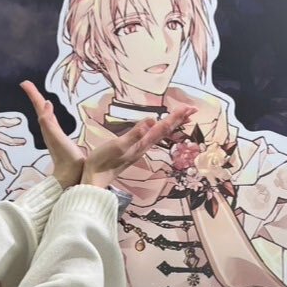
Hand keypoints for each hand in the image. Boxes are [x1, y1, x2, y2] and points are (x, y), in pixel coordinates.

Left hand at [19, 80, 85, 188]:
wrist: (71, 176)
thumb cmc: (66, 158)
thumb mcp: (57, 138)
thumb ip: (50, 122)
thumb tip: (46, 103)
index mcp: (48, 127)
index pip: (39, 107)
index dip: (33, 95)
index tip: (24, 83)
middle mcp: (48, 129)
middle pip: (40, 109)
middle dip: (34, 96)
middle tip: (27, 84)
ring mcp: (53, 135)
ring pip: (44, 115)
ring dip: (40, 104)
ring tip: (38, 95)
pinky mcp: (59, 139)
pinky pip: (51, 122)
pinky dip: (49, 114)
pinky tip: (51, 114)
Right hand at [81, 105, 196, 188]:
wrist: (94, 179)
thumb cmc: (103, 161)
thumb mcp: (118, 145)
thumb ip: (134, 134)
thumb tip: (151, 120)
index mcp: (142, 143)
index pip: (163, 128)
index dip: (176, 117)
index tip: (189, 108)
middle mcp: (144, 146)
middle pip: (166, 131)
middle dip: (179, 119)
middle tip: (192, 109)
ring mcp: (139, 149)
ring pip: (160, 134)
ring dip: (171, 124)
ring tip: (182, 117)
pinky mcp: (133, 150)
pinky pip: (152, 137)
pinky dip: (159, 130)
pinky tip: (157, 129)